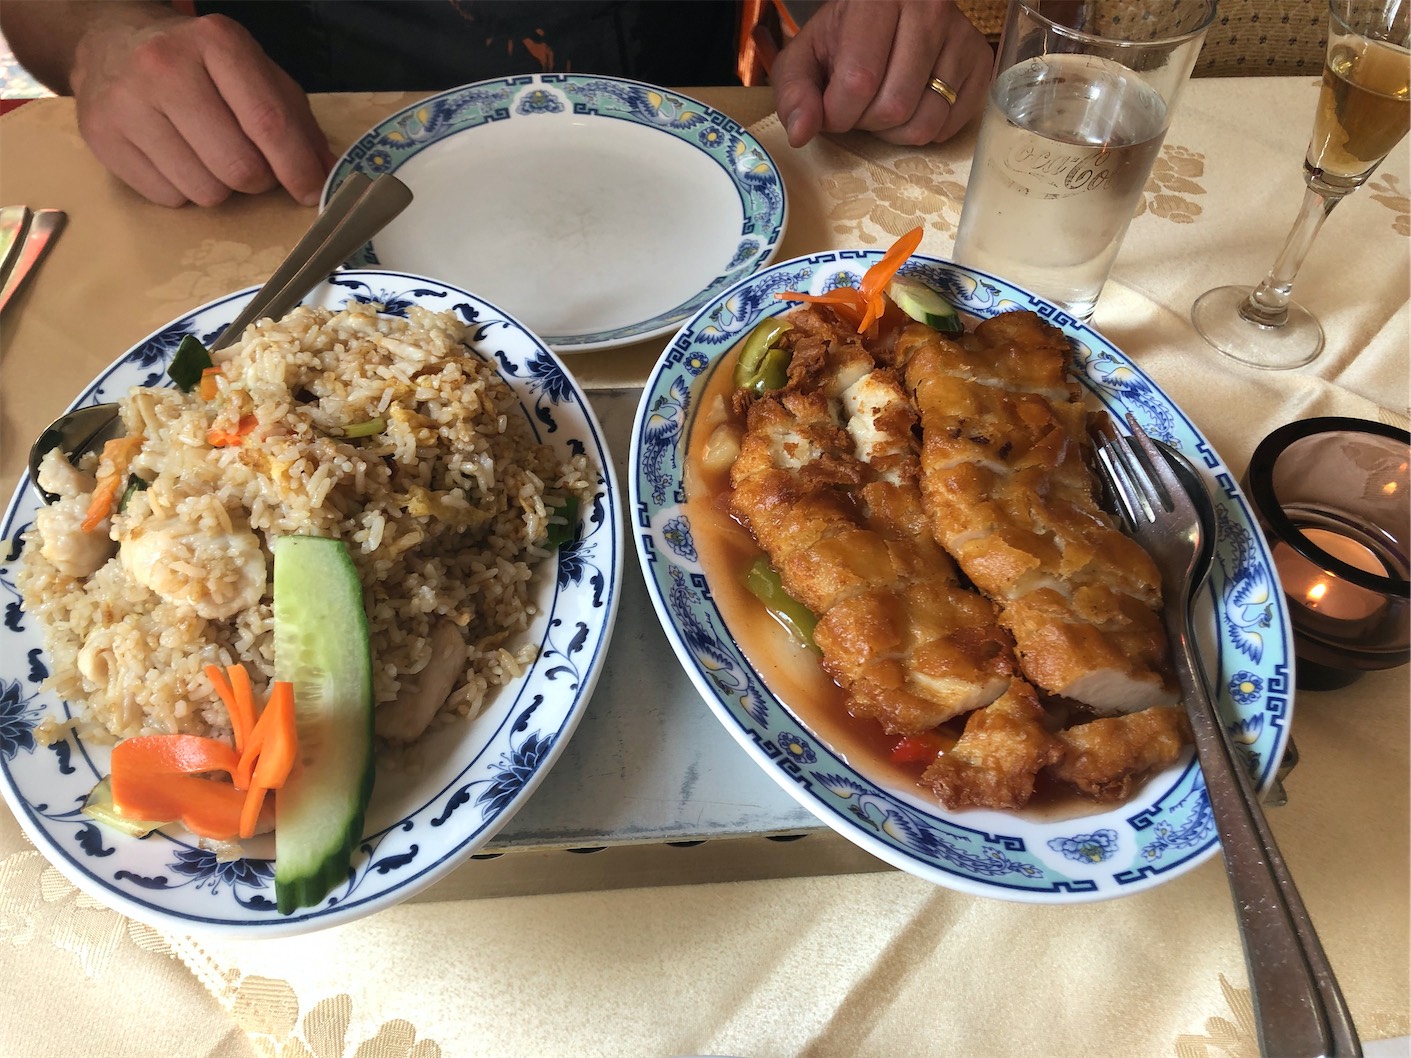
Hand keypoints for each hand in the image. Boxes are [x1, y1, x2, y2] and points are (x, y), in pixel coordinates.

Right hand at [69, 8, 331, 206]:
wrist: (112, 41)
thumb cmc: (200, 64)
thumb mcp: (254, 74)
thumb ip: (295, 122)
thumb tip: (325, 174)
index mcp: (217, 43)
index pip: (268, 123)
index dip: (297, 169)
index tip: (311, 192)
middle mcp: (165, 67)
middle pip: (238, 168)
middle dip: (256, 179)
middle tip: (249, 164)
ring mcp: (126, 102)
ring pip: (205, 192)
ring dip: (219, 186)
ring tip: (206, 154)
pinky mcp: (101, 135)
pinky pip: (168, 198)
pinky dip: (182, 189)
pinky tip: (174, 156)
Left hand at [771, 0, 991, 147]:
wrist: (884, 18)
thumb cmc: (840, 41)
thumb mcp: (804, 61)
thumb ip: (793, 95)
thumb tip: (800, 133)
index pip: (858, 82)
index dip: (837, 114)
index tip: (831, 109)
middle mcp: (928, 8)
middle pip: (894, 106)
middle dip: (867, 122)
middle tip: (859, 106)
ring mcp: (960, 35)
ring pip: (925, 121)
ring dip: (895, 132)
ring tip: (883, 105)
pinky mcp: (980, 61)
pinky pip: (950, 125)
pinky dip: (925, 129)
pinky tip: (911, 104)